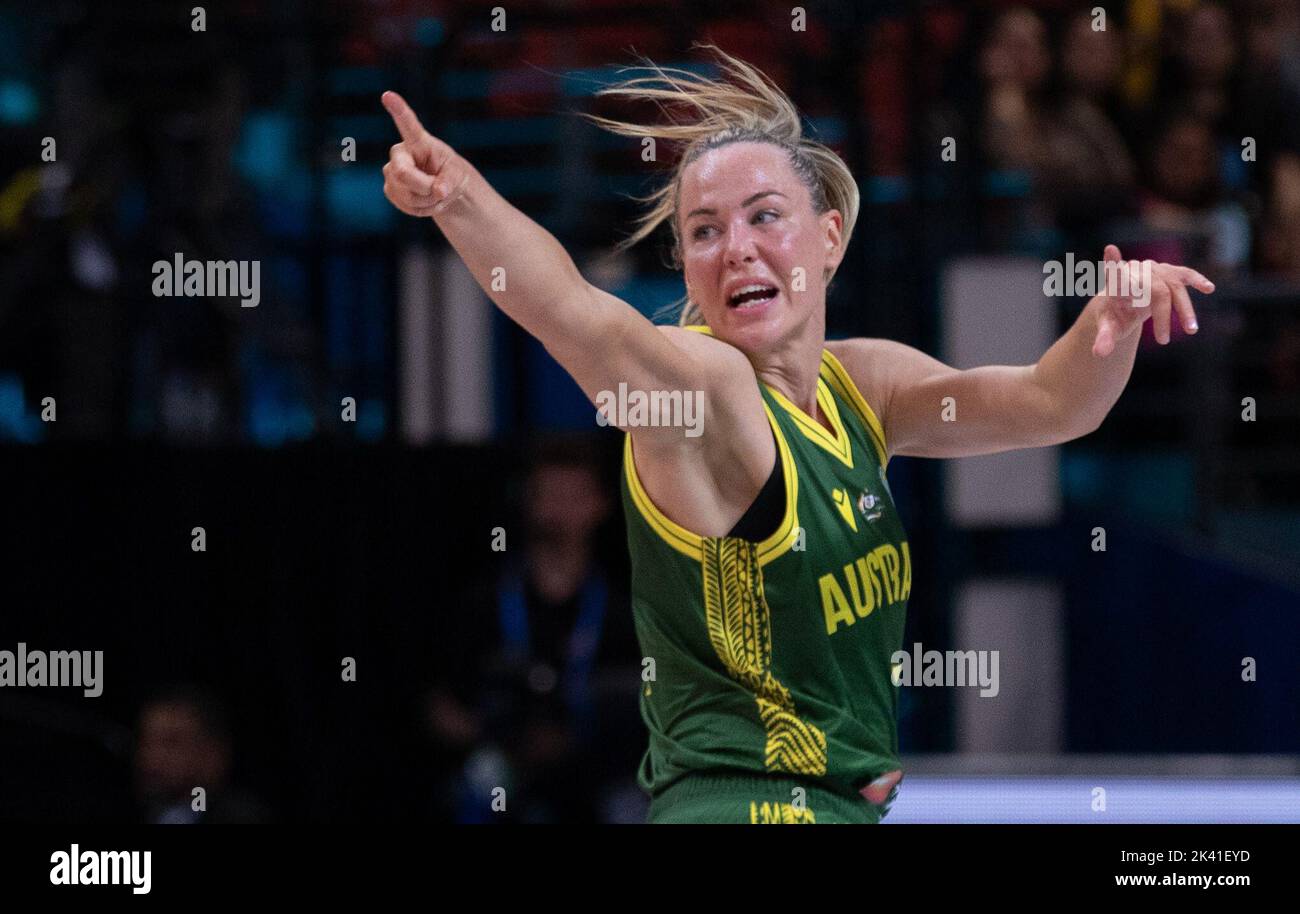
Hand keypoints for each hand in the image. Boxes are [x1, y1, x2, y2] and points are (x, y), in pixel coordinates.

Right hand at [381, 90, 471, 216]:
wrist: (442, 189)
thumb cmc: (450, 173)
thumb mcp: (456, 176)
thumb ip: (449, 181)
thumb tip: (439, 191)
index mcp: (418, 141)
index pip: (407, 124)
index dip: (398, 110)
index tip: (388, 95)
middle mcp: (399, 153)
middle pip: (403, 174)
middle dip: (424, 187)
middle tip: (440, 191)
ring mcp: (391, 172)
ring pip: (406, 194)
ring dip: (427, 200)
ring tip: (434, 193)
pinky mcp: (390, 189)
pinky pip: (406, 206)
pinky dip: (421, 209)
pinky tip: (425, 200)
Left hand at [1091, 244, 1214, 357]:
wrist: (1125, 303)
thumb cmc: (1114, 315)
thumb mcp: (1107, 328)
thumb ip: (1103, 338)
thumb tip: (1098, 354)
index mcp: (1116, 285)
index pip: (1114, 274)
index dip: (1113, 263)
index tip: (1110, 251)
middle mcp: (1135, 272)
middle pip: (1155, 290)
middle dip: (1162, 317)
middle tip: (1163, 341)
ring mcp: (1153, 270)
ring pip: (1173, 286)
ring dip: (1184, 309)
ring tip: (1191, 330)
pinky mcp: (1168, 273)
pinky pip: (1184, 275)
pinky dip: (1196, 280)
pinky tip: (1209, 289)